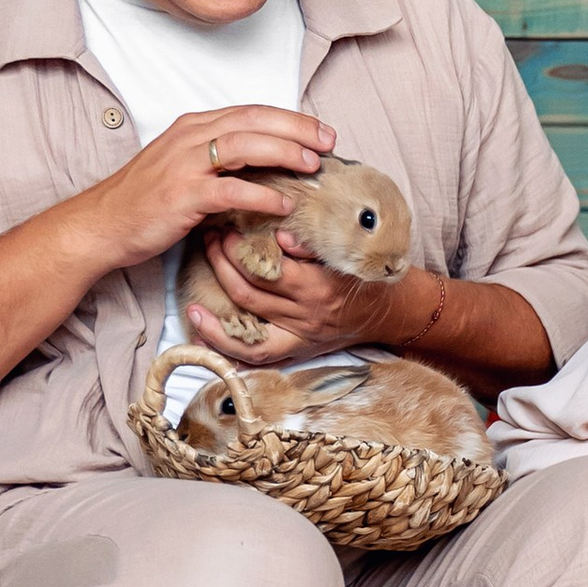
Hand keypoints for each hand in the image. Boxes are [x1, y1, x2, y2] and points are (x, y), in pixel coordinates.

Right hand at [85, 104, 334, 273]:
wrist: (103, 224)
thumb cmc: (146, 201)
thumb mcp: (186, 169)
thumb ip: (222, 162)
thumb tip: (267, 166)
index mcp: (193, 127)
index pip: (250, 112)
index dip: (290, 118)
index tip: (320, 131)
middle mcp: (189, 137)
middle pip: (253, 121)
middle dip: (297, 129)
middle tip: (329, 143)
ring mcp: (184, 164)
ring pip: (244, 146)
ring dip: (284, 153)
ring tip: (313, 167)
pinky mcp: (182, 195)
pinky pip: (231, 190)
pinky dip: (262, 195)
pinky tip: (285, 204)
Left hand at [186, 221, 411, 364]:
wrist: (392, 312)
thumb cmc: (370, 276)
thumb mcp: (350, 252)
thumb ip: (313, 245)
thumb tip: (279, 234)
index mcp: (318, 287)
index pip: (268, 270)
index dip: (240, 250)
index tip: (226, 229)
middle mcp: (307, 316)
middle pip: (251, 294)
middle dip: (223, 265)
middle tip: (210, 241)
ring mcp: (301, 338)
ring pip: (249, 329)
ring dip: (217, 308)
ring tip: (195, 296)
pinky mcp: (298, 352)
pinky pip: (258, 357)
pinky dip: (227, 348)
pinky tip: (203, 335)